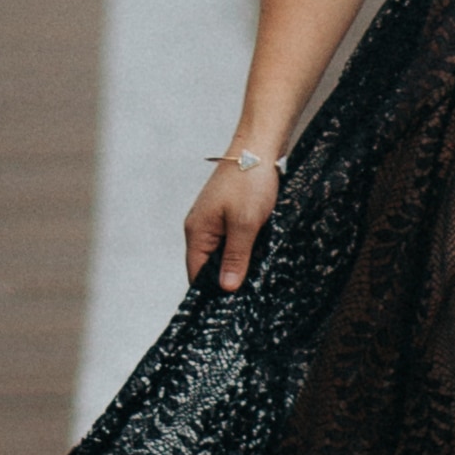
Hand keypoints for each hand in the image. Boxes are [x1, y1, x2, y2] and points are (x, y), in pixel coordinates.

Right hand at [183, 143, 282, 295]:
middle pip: (208, 265)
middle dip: (226, 279)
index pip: (196, 273)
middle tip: (247, 296)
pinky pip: (230, 239)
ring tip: (254, 278)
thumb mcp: (246, 225)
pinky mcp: (226, 213)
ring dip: (236, 263)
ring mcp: (213, 219)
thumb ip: (236, 258)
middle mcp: (200, 227)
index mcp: (198, 231)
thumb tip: (226, 288)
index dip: (212, 292)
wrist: (258, 147)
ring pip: (221, 252)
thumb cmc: (249, 182)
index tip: (231, 308)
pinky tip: (256, 254)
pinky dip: (242, 248)